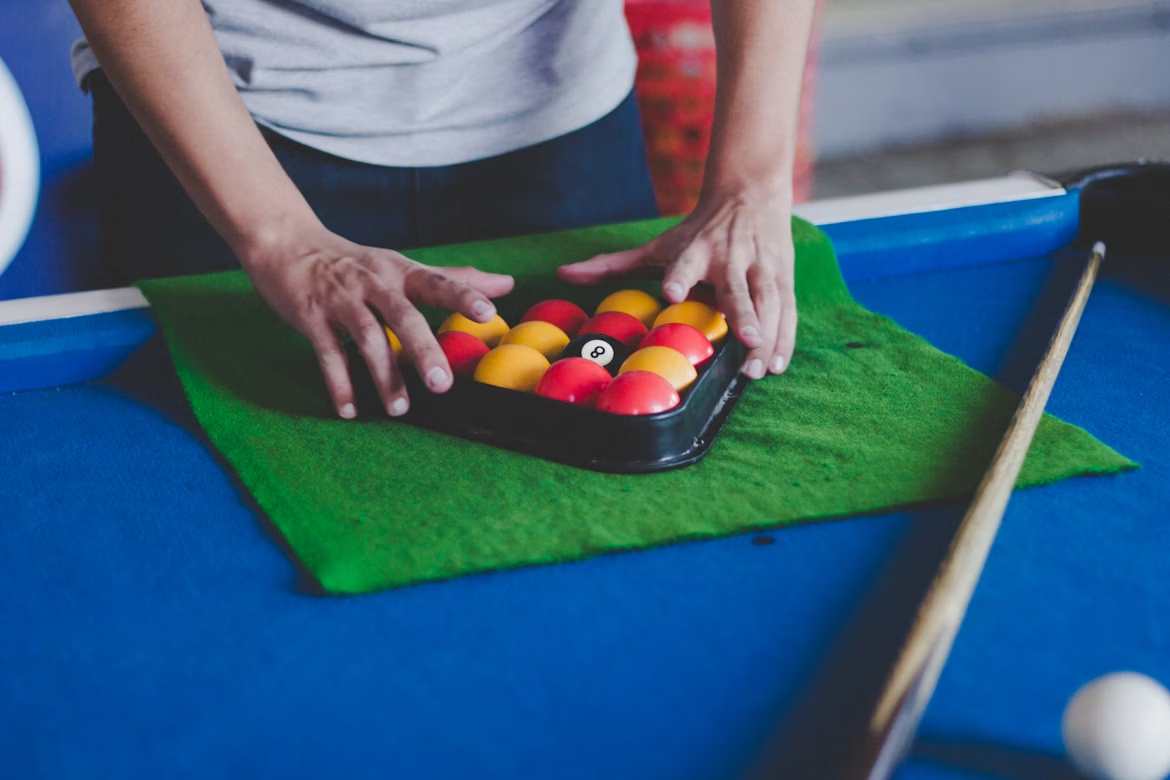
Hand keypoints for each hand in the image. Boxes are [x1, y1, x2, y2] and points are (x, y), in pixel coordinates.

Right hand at [243, 221, 513, 418]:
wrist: (288, 243)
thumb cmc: (356, 262)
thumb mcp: (403, 265)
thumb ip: (454, 278)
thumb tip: (506, 284)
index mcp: (400, 272)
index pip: (437, 282)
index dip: (463, 296)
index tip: (489, 313)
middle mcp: (374, 283)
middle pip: (403, 316)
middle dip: (423, 350)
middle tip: (442, 384)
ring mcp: (342, 300)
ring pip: (367, 338)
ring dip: (383, 375)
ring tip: (399, 409)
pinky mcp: (312, 316)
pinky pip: (328, 353)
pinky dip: (339, 383)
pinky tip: (349, 410)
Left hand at [557, 187, 795, 377]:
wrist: (750, 191)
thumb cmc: (698, 231)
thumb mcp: (659, 245)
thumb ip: (613, 264)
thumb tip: (563, 274)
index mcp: (698, 250)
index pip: (686, 264)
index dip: (680, 277)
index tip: (671, 293)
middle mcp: (731, 259)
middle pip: (738, 289)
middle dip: (743, 314)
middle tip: (747, 341)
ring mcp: (761, 267)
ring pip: (769, 302)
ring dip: (769, 334)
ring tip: (761, 368)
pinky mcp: (783, 277)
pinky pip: (786, 310)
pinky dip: (785, 337)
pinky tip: (777, 364)